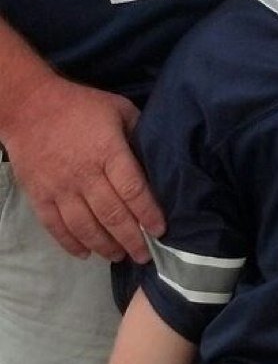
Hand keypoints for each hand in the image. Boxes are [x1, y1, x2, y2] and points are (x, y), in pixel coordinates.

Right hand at [2, 74, 163, 261]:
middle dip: (131, 238)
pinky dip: (72, 244)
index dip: (148, 213)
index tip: (161, 230)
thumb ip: (138, 133)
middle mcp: (85, 175)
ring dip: (105, 246)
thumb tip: (157, 155)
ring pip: (85, 227)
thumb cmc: (81, 106)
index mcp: (108, 152)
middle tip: (145, 255)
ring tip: (121, 256)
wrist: (31, 108)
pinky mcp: (40, 197)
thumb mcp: (119, 109)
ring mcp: (60, 189)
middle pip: (112, 215)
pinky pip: (57, 227)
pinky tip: (86, 253)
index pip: (133, 190)